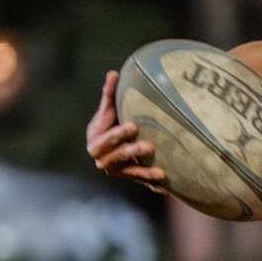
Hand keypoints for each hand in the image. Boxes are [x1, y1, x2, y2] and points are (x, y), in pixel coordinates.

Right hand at [86, 71, 166, 190]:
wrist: (115, 141)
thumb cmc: (112, 120)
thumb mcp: (110, 108)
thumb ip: (109, 94)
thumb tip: (113, 73)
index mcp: (96, 139)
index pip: (103, 138)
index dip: (116, 135)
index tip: (133, 126)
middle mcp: (103, 157)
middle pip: (113, 157)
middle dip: (129, 152)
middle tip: (147, 146)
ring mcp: (117, 169)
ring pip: (128, 172)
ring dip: (143, 172)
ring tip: (160, 172)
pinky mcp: (130, 176)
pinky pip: (141, 182)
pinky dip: (152, 184)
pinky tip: (165, 187)